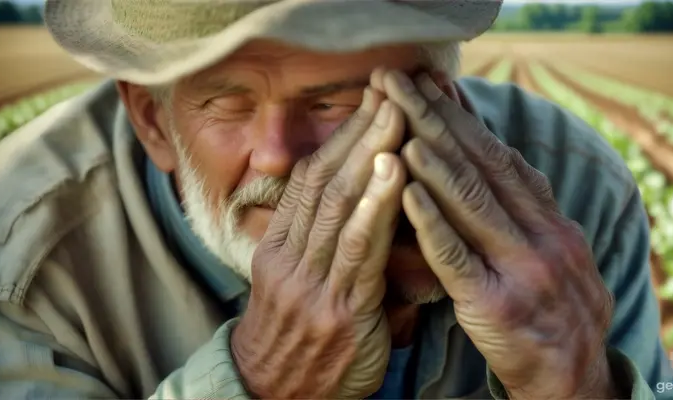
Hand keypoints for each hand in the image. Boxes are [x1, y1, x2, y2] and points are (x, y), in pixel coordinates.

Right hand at [231, 87, 406, 397]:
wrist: (276, 396)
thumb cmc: (299, 337)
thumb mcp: (299, 284)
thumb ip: (325, 245)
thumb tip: (363, 205)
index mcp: (280, 247)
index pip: (309, 180)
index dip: (339, 139)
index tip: (369, 103)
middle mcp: (289, 257)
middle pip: (324, 181)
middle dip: (359, 132)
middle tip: (389, 90)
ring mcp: (310, 282)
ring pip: (339, 205)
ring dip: (370, 153)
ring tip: (396, 115)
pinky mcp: (337, 308)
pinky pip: (357, 248)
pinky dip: (376, 205)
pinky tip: (394, 172)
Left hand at [373, 69, 617, 398]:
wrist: (574, 377)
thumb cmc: (553, 308)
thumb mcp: (554, 249)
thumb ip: (525, 206)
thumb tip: (496, 154)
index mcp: (551, 220)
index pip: (501, 156)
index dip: (463, 116)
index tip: (430, 82)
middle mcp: (541, 236)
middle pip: (483, 166)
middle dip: (436, 118)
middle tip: (398, 81)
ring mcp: (521, 268)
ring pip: (472, 202)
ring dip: (433, 158)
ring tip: (400, 122)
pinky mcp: (496, 304)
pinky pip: (457, 257)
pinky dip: (431, 221)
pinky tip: (406, 191)